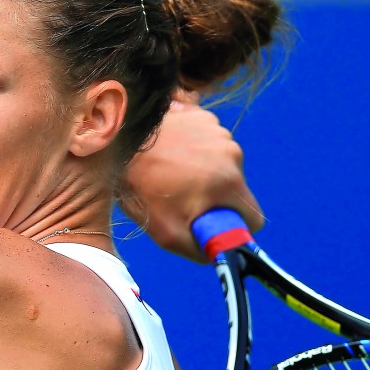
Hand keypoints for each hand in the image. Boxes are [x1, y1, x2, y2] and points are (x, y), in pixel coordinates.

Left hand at [121, 94, 263, 262]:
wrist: (116, 142)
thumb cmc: (141, 189)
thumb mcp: (168, 233)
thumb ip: (199, 250)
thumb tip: (217, 254)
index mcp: (230, 182)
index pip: (253, 217)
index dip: (234, 227)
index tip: (213, 224)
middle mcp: (232, 152)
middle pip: (237, 189)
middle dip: (216, 198)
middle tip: (183, 197)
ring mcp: (218, 130)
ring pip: (223, 164)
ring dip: (205, 172)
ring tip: (173, 173)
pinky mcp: (202, 115)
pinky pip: (209, 142)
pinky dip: (195, 149)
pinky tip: (171, 153)